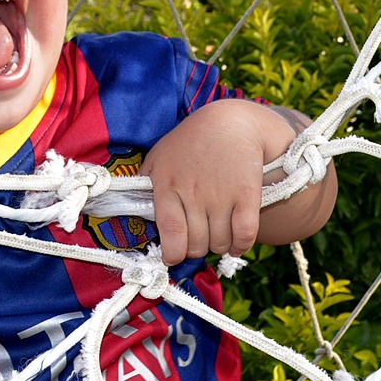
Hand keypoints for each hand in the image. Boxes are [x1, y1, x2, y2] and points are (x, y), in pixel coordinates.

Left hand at [140, 99, 278, 265]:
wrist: (231, 123)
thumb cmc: (189, 142)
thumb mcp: (158, 157)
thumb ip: (144, 185)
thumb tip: (133, 212)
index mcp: (167, 185)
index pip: (170, 234)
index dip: (172, 254)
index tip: (173, 257)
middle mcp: (193, 193)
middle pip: (196, 245)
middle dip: (195, 249)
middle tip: (197, 238)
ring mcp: (221, 195)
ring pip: (219, 244)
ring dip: (218, 245)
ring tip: (215, 233)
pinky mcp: (247, 196)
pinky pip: (244, 236)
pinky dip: (240, 246)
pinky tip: (235, 241)